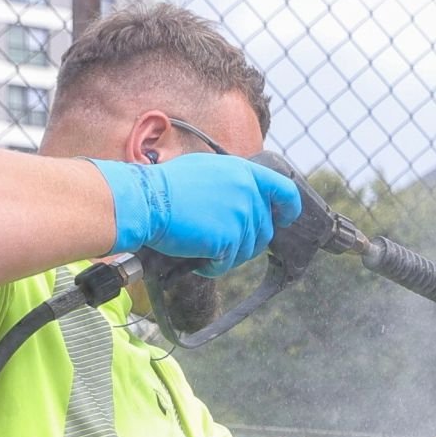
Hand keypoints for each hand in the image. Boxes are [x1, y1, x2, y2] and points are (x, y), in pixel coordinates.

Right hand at [96, 154, 306, 276]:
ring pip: (247, 251)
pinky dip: (212, 266)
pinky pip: (227, 263)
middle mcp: (247, 193)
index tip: (285, 219)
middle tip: (218, 242)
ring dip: (226, 255)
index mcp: (244, 172)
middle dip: (244, 242)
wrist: (147, 201)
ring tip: (201, 247)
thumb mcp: (207, 170)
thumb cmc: (167, 187)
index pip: (284, 190)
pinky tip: (197, 257)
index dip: (289, 208)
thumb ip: (234, 182)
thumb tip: (249, 198)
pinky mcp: (229, 239)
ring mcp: (240, 216)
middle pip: (264, 230)